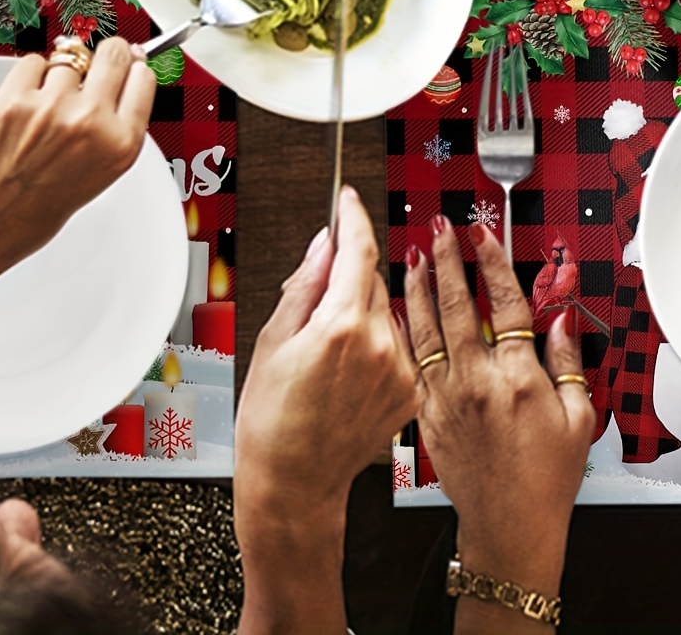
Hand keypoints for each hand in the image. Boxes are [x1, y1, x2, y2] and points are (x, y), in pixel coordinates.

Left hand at [0, 40, 154, 315]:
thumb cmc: (28, 214)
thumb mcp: (92, 179)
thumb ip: (107, 133)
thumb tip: (113, 90)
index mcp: (118, 147)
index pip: (142, 78)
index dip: (131, 67)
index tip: (126, 62)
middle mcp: (90, 123)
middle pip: (111, 54)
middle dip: (102, 55)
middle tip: (90, 63)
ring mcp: (50, 107)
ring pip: (66, 60)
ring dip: (56, 77)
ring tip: (40, 111)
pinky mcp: (13, 97)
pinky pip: (30, 63)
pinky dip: (26, 78)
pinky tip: (20, 107)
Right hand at [233, 188, 417, 634]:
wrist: (295, 481)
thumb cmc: (272, 416)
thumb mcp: (274, 337)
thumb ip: (306, 283)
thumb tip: (326, 241)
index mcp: (343, 325)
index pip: (358, 250)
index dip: (353, 217)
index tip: (347, 198)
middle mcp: (381, 344)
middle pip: (371, 280)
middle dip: (347, 276)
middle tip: (314, 299)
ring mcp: (400, 371)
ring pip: (386, 313)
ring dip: (361, 311)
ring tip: (326, 347)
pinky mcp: (409, 392)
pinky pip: (395, 345)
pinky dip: (374, 343)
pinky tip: (345, 369)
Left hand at [403, 215, 591, 610]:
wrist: (508, 524)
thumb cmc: (545, 478)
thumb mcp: (578, 420)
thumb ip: (568, 364)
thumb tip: (561, 320)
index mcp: (518, 378)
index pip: (506, 304)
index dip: (492, 263)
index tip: (482, 235)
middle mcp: (476, 379)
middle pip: (458, 304)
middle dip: (447, 259)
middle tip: (438, 228)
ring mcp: (445, 393)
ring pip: (424, 325)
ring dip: (417, 285)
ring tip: (410, 254)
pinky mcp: (424, 408)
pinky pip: (408, 357)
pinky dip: (401, 327)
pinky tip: (393, 306)